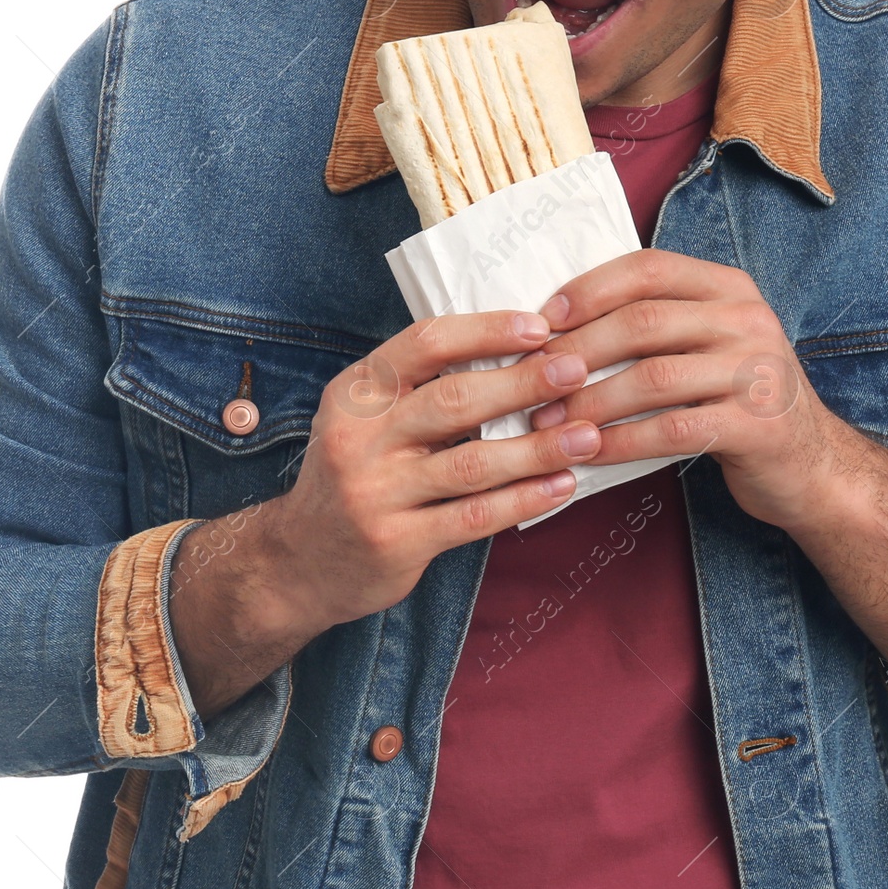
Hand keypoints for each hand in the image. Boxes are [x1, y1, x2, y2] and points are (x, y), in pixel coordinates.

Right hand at [272, 309, 601, 635]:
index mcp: (357, 392)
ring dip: (537, 447)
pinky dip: (523, 499)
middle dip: (523, 383)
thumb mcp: (368, 418)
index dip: (485, 331)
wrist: (300, 561)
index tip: (540, 327)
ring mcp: (375, 493)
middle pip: (454, 400)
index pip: (424, 343)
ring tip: (587, 434)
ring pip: (471, 463)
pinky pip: (472, 516)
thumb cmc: (356, 474)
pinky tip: (561, 486)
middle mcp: (359, 438)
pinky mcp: (396, 542)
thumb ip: (422, 387)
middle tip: (577, 370)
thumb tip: (517, 349)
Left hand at [528, 250, 848, 534]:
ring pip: (654, 378)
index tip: (543, 319)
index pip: (649, 268)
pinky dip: (622, 442)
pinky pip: (674, 430)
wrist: (812, 464)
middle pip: (644, 322)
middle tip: (532, 381)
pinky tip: (589, 453)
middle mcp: (748, 319)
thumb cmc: (737, 399)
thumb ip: (656, 322)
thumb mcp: (709, 343)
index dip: (590, 290)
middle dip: (578, 352)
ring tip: (548, 423)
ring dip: (590, 403)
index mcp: (729, 287)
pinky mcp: (759, 425)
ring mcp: (758, 371)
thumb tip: (557, 322)